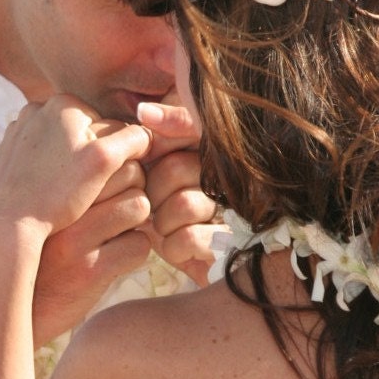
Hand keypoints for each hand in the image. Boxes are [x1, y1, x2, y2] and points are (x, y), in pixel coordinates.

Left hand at [0, 95, 150, 237]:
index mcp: (62, 102)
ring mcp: (16, 131)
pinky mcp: (5, 153)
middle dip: (90, 159)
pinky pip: (38, 160)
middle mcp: (35, 108)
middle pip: (82, 136)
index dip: (115, 155)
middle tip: (90, 189)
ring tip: (70, 193)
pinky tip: (49, 194)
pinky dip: (47, 173)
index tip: (108, 179)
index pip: (107, 126)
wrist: (11, 225)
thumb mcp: (105, 162)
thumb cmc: (60, 194)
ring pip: (61, 148)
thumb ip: (132, 139)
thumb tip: (148, 131)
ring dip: (70, 167)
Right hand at [32, 158, 152, 342]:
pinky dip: (135, 250)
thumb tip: (110, 135)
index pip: (105, 143)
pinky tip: (116, 256)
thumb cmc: (38, 245)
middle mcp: (58, 204)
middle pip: (129, 171)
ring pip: (139, 204)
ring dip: (137, 219)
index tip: (114, 180)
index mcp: (46, 180)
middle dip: (133, 187)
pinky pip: (139, 244)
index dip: (119, 162)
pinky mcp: (89, 270)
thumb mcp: (41, 202)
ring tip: (119, 229)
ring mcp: (74, 238)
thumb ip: (65, 171)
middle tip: (120, 205)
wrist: (18, 304)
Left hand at [136, 100, 216, 286]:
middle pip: (176, 167)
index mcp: (213, 152)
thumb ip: (159, 135)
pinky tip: (177, 250)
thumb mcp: (156, 170)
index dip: (159, 145)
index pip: (187, 125)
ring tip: (166, 229)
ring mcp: (234, 212)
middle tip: (154, 206)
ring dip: (163, 223)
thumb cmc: (165, 213)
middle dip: (154, 192)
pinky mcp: (231, 247)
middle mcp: (230, 177)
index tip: (147, 161)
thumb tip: (144, 111)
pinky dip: (173, 248)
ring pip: (184, 203)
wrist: (184, 267)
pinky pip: (189, 237)